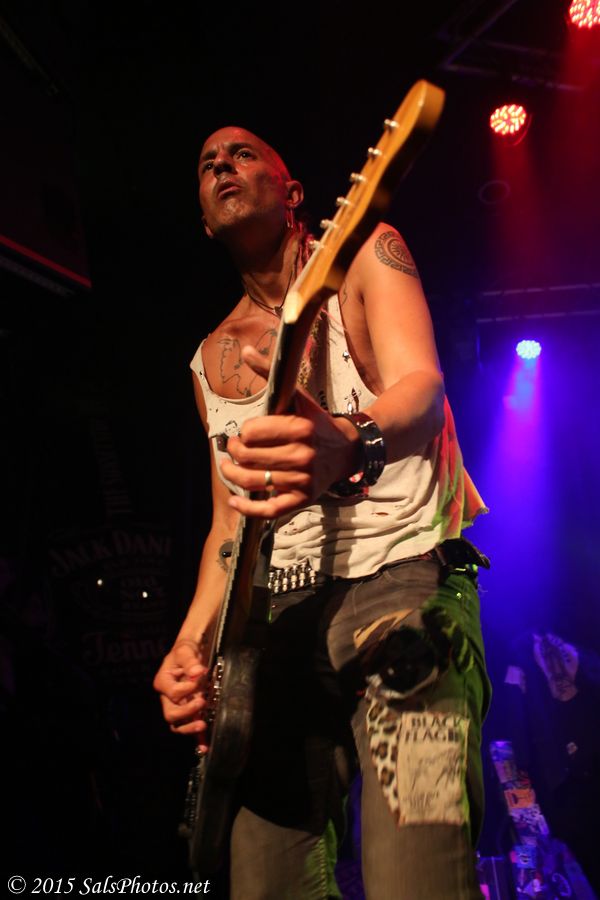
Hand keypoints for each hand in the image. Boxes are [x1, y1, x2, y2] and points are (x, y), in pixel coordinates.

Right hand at [153, 639, 210, 748]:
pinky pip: (189, 728)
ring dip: (189, 727)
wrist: (190, 655)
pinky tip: (204, 747)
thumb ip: (190, 661)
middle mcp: (167, 698)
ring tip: (203, 724)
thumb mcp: (186, 651)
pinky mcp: (188, 712)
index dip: (185, 689)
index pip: (172, 692)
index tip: (198, 678)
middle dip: (186, 711)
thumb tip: (196, 672)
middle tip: (201, 702)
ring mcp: (176, 707)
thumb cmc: (185, 651)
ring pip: (177, 724)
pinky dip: (197, 738)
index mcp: (163, 682)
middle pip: (170, 713)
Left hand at [221, 346, 359, 518]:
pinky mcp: (302, 499)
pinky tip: (234, 500)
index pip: (252, 433)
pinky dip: (248, 508)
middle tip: (234, 448)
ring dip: (232, 475)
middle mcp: (302, 455)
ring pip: (253, 482)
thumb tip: (245, 351)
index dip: (243, 432)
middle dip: (233, 452)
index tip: (245, 432)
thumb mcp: (296, 395)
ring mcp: (303, 480)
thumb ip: (270, 373)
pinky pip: (269, 510)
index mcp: (300, 427)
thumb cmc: (316, 421)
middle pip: (248, 458)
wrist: (348, 449)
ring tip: (228, 467)